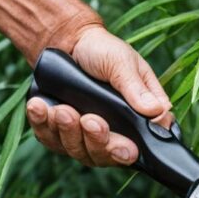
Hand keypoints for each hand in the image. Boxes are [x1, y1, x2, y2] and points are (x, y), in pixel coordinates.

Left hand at [26, 25, 173, 166]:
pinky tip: (40, 107)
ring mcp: (86, 136)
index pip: (140, 148)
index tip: (125, 147)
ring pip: (78, 151)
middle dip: (96, 141)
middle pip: (106, 156)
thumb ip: (136, 89)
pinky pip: (51, 140)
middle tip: (89, 119)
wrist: (68, 41)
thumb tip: (158, 112)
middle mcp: (114, 134)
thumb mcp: (122, 63)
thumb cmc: (103, 50)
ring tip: (61, 109)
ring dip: (68, 132)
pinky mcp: (60, 133)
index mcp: (138, 119)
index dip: (128, 152)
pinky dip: (43, 125)